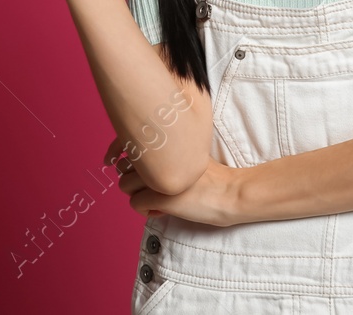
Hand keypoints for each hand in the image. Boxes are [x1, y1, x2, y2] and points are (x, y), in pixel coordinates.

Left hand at [108, 136, 245, 227]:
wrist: (230, 192)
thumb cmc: (211, 175)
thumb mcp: (187, 153)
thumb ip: (165, 151)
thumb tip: (140, 158)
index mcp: (163, 141)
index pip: (126, 141)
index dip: (122, 154)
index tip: (128, 165)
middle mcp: (156, 156)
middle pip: (123, 166)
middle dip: (134, 179)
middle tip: (152, 188)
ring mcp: (157, 176)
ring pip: (124, 185)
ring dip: (137, 195)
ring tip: (158, 200)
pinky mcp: (161, 197)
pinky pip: (135, 204)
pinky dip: (145, 210)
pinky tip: (162, 211)